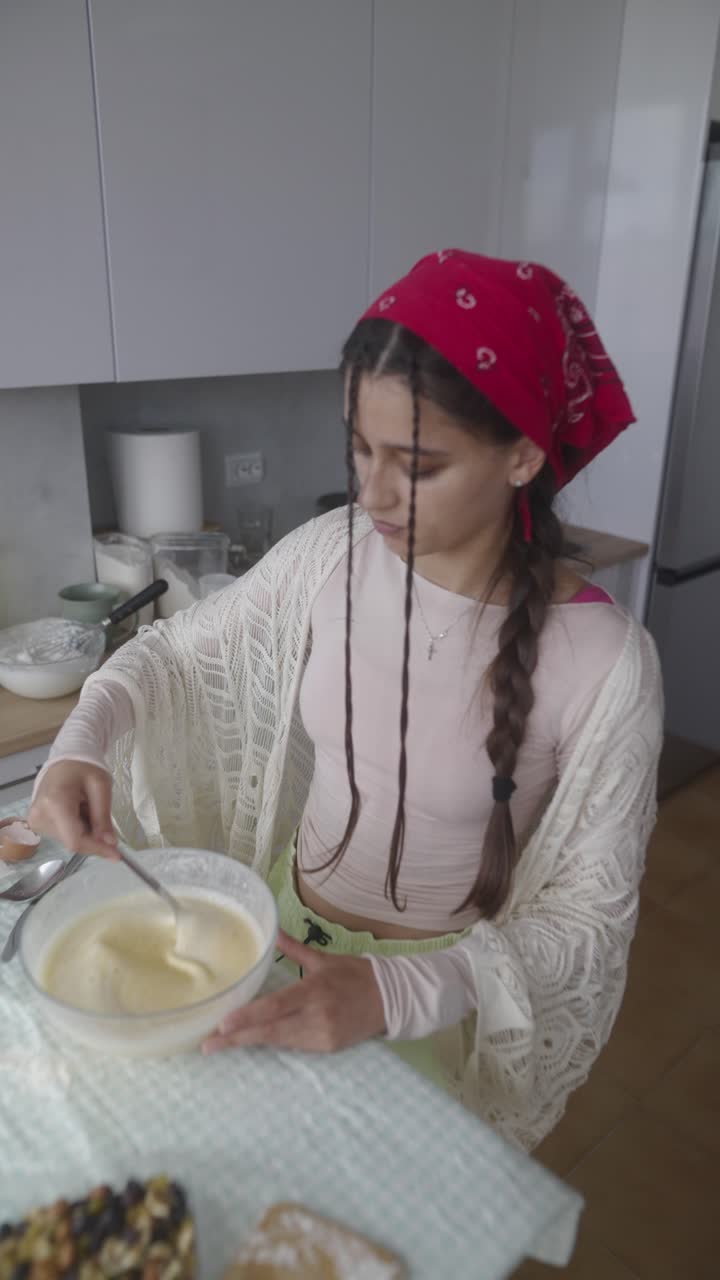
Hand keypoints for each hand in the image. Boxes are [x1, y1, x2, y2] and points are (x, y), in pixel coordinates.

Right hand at [29, 761, 119, 858]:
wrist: (63, 761)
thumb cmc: (83, 768)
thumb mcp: (101, 787)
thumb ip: (103, 817)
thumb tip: (109, 843)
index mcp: (55, 803)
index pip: (75, 839)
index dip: (97, 849)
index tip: (117, 854)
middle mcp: (40, 815)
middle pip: (74, 842)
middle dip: (95, 838)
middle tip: (105, 820)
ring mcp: (35, 821)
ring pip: (70, 840)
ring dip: (86, 831)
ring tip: (87, 807)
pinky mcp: (36, 824)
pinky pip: (64, 835)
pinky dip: (77, 828)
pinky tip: (78, 811)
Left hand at [202, 929, 386, 1054]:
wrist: (390, 999)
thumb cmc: (355, 975)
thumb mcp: (324, 959)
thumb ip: (295, 949)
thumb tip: (275, 933)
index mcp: (314, 991)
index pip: (275, 1007)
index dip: (248, 1018)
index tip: (222, 1024)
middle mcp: (316, 1017)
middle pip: (270, 1032)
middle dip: (237, 1039)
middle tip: (207, 1045)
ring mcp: (322, 1036)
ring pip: (279, 1041)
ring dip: (251, 1041)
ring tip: (222, 1042)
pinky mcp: (327, 1048)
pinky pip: (294, 1045)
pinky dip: (274, 1041)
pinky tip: (255, 1039)